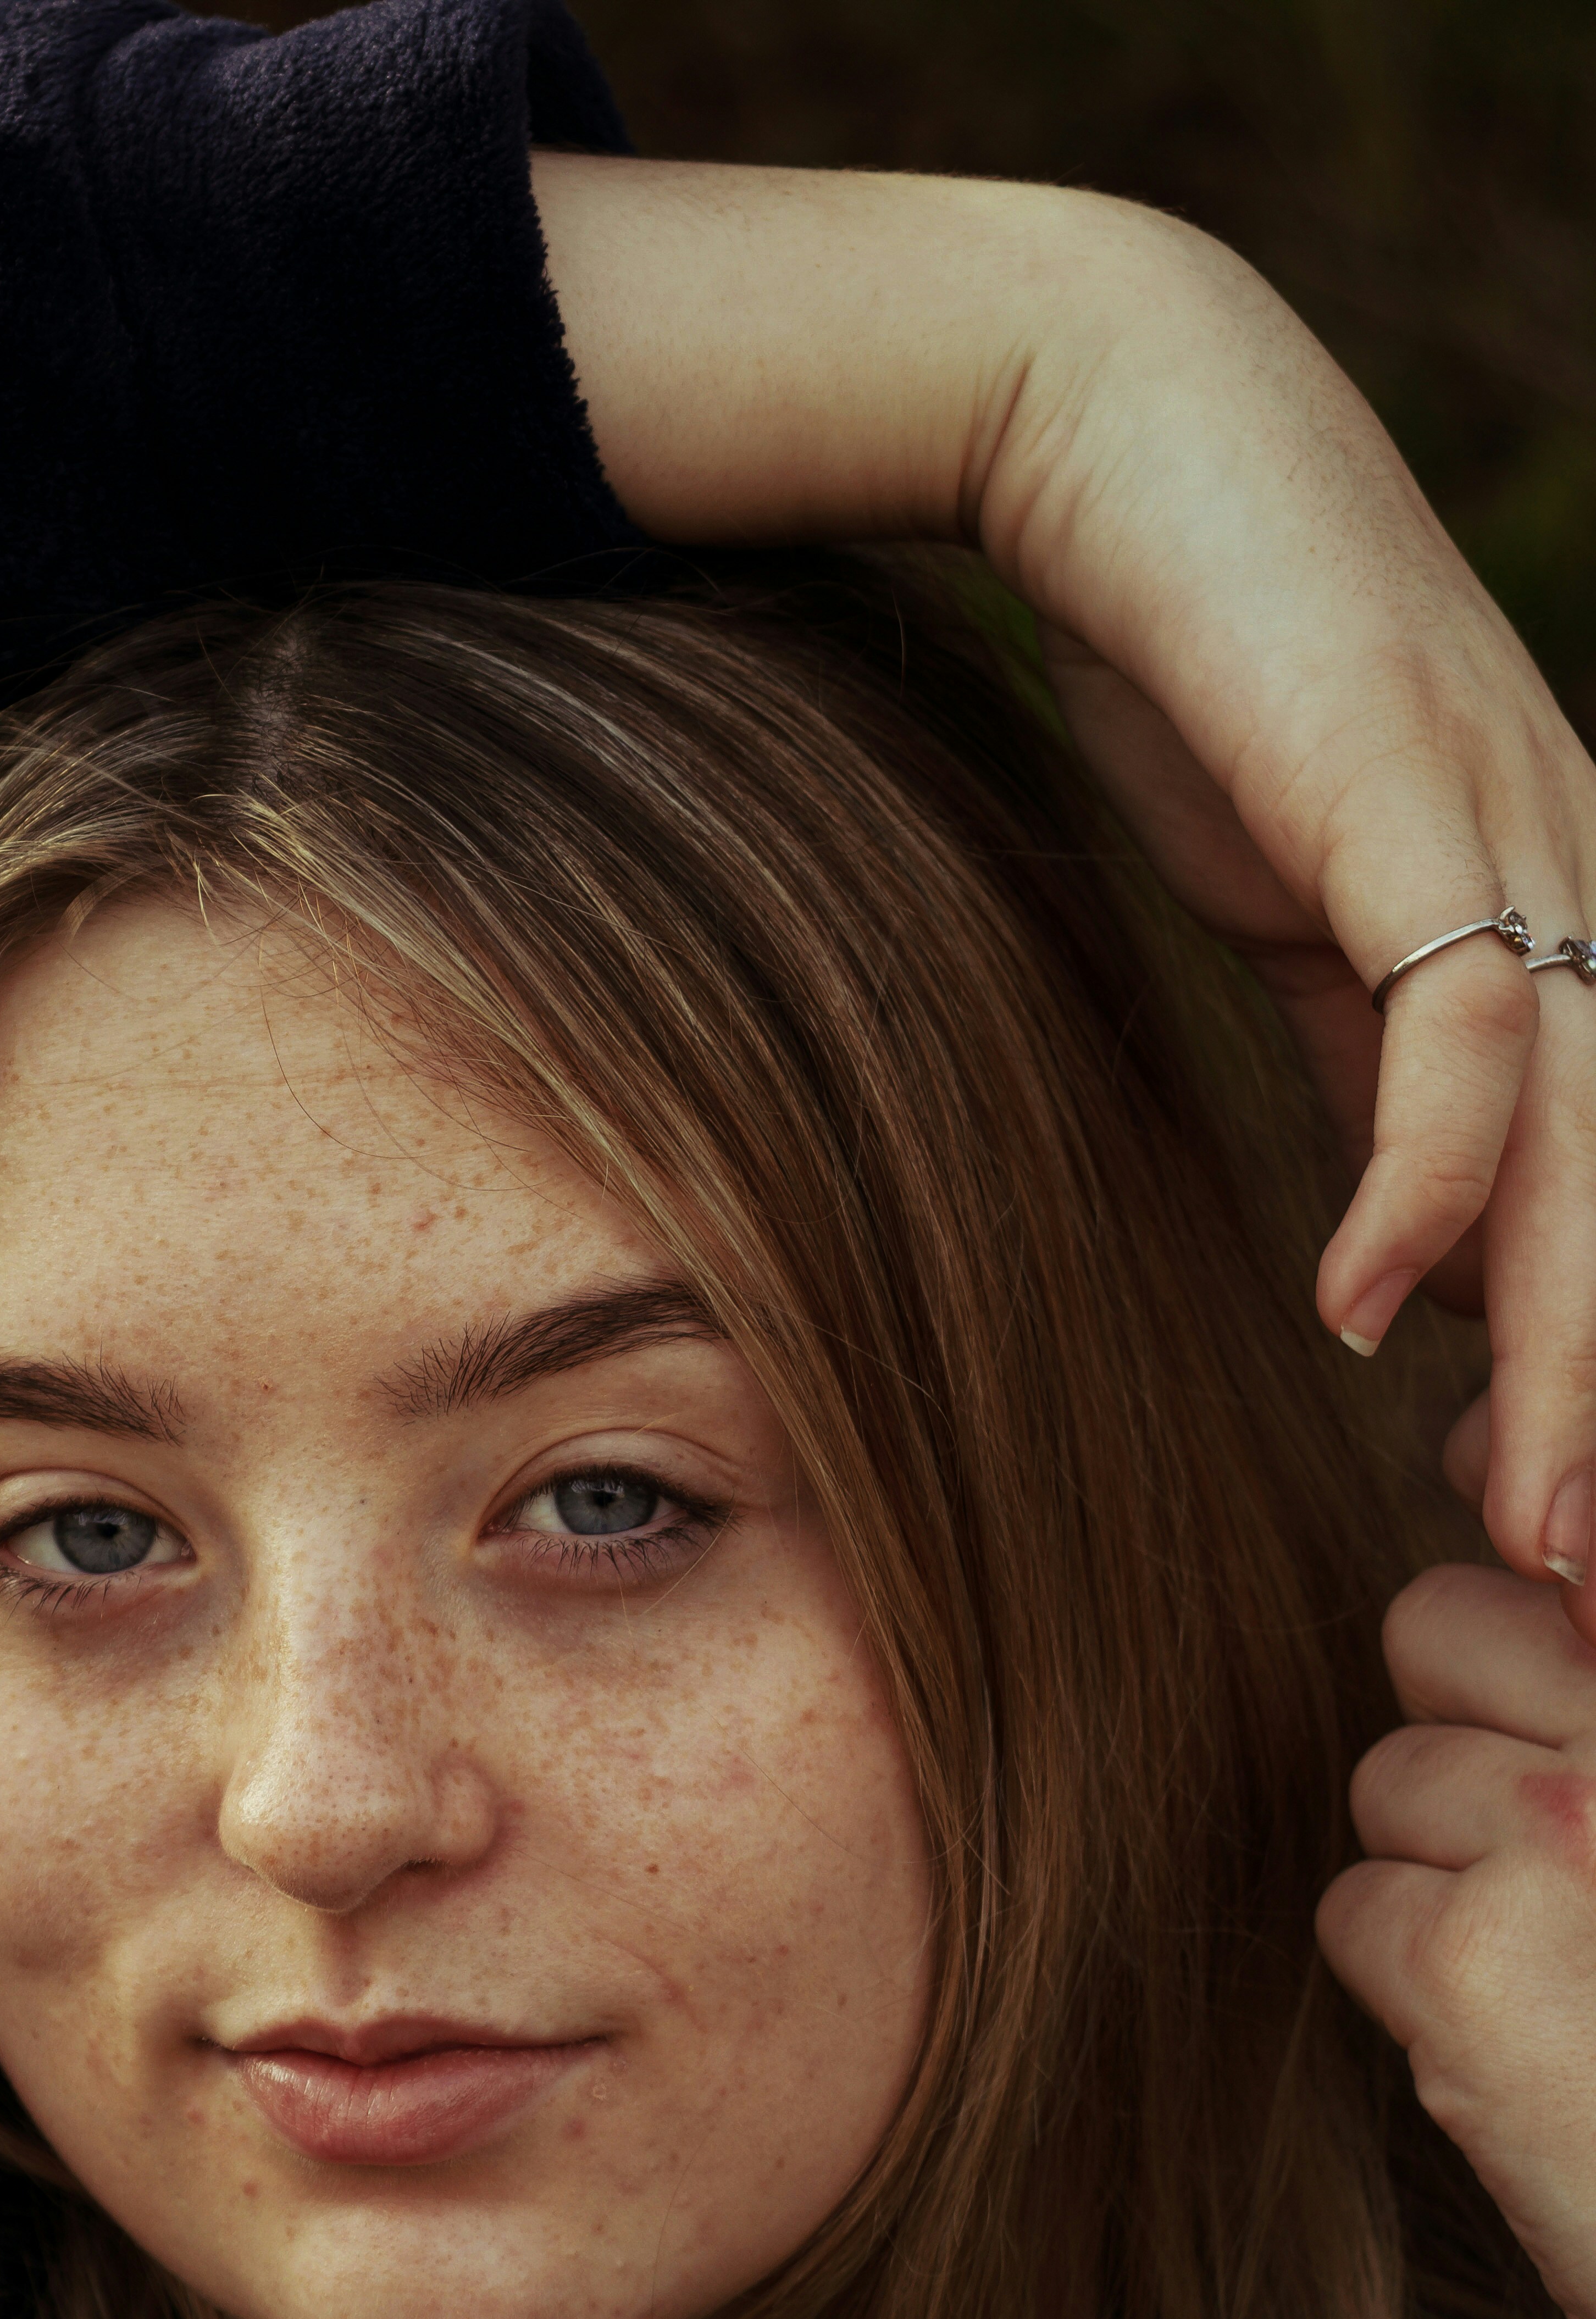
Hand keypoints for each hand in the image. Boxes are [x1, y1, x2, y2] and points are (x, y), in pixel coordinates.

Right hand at [535, 158, 1595, 1625]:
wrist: (1127, 425)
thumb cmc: (1203, 666)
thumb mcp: (1301, 913)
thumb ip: (1368, 1064)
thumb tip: (1397, 1252)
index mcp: (1556, 921)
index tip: (1569, 1536)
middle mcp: (1577, 883)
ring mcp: (1510, 833)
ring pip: (1594, 1140)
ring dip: (1566, 1350)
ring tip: (1528, 1525)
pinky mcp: (1408, 800)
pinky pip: (1453, 1028)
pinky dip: (1422, 1185)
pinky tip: (1353, 1314)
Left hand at [1316, 1557, 1595, 2318]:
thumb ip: (1590, 1665)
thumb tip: (1519, 1514)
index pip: (1566, 1518)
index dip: (1520, 1551)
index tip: (1535, 1605)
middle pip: (1434, 1625)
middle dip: (1467, 1725)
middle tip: (1562, 1847)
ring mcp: (1557, 1831)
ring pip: (1387, 1780)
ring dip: (1446, 1864)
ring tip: (1564, 1954)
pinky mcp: (1467, 1959)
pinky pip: (1355, 1907)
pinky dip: (1412, 1976)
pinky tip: (1519, 2029)